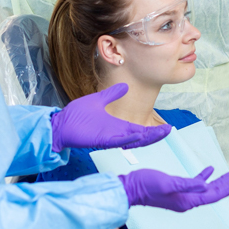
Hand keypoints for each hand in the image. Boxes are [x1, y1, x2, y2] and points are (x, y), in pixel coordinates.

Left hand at [51, 83, 171, 150]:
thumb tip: (125, 87)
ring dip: (147, 138)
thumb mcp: (99, 100)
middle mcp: (116, 134)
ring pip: (133, 141)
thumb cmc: (76, 115)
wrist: (60, 123)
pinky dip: (128, 140)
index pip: (139, 130)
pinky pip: (117, 142)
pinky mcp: (101, 140)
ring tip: (161, 134)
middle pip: (141, 138)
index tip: (166, 127)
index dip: (153, 129)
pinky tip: (139, 136)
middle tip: (168, 131)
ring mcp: (109, 138)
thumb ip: (112, 94)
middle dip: (155, 135)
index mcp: (117, 126)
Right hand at [119, 167, 228, 211]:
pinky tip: (210, 170)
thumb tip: (206, 186)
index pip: (214, 195)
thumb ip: (187, 185)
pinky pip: (196, 184)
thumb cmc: (146, 185)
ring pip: (207, 189)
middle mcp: (188, 200)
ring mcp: (183, 196)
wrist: (130, 188)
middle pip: (214, 193)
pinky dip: (204, 177)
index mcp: (187, 200)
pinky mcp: (177, 189)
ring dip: (220, 181)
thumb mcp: (168, 182)